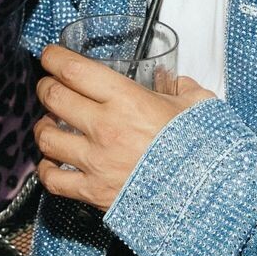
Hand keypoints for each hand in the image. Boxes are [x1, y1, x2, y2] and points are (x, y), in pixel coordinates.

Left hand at [33, 43, 213, 209]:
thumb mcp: (198, 107)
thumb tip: (175, 82)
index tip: (49, 56)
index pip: (73, 69)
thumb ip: (183, 89)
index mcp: (127, 100)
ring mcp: (96, 161)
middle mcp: (105, 128)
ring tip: (50, 124)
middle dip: (45, 87)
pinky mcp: (94, 192)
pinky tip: (53, 163)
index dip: (54, 58)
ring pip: (46, 137)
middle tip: (49, 86)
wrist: (212, 199)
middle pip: (53, 97)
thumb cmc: (205, 151)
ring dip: (44, 127)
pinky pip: (53, 179)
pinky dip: (47, 169)